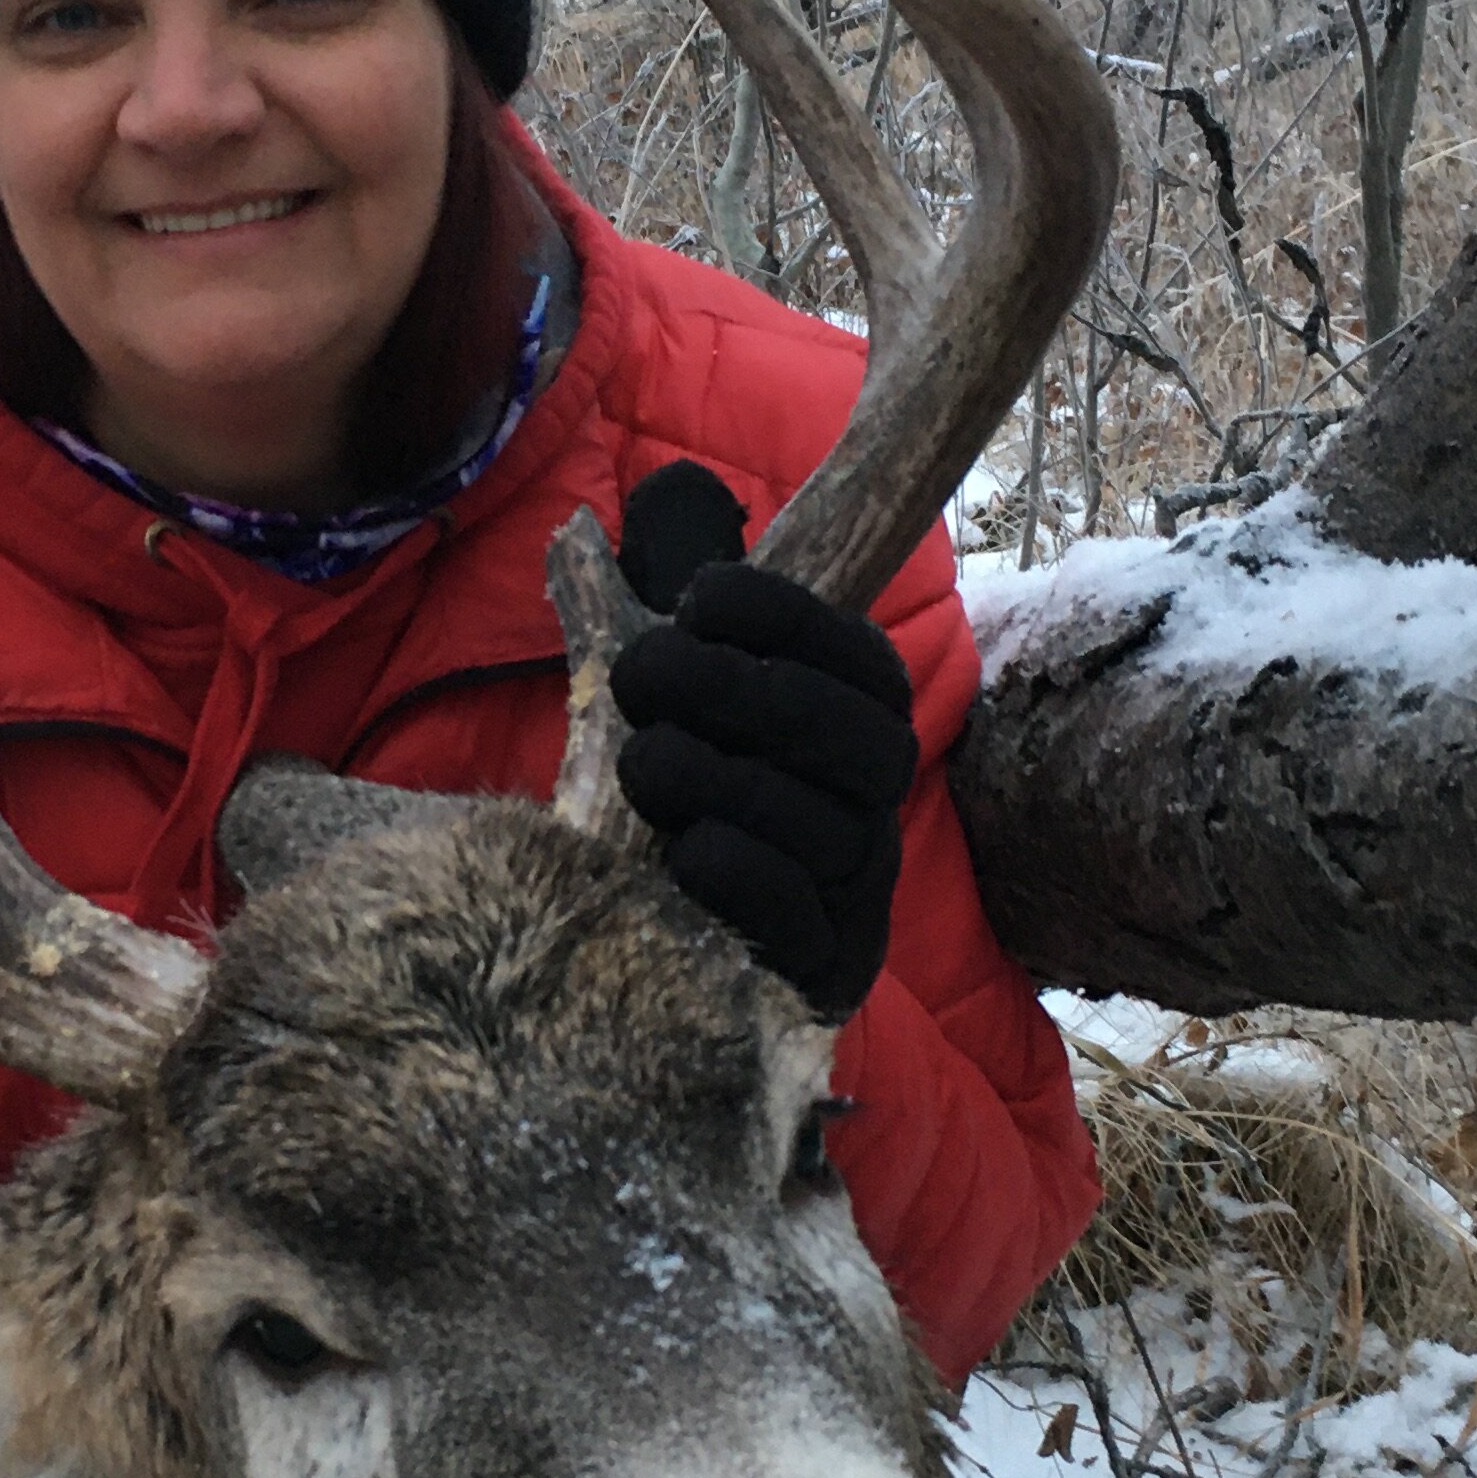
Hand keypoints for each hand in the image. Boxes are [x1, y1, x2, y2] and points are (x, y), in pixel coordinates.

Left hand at [610, 461, 917, 1023]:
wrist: (679, 948)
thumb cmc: (674, 798)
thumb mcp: (655, 697)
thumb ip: (630, 606)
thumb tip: (596, 512)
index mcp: (862, 713)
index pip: (852, 647)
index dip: (775, 611)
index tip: (693, 602)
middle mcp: (880, 796)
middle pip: (834, 724)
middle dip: (723, 686)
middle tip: (638, 679)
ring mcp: (860, 884)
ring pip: (808, 817)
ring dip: (705, 777)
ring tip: (643, 766)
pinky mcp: (829, 965)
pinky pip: (793, 906)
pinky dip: (729, 866)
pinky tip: (679, 849)